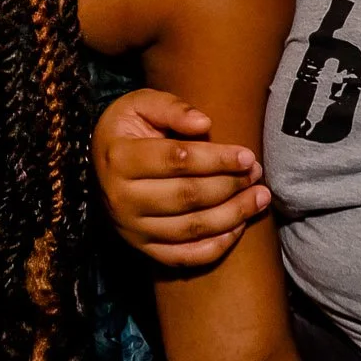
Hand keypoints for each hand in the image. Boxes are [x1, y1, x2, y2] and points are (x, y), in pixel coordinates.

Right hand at [93, 88, 268, 267]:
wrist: (101, 161)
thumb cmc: (129, 127)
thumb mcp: (141, 104)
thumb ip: (172, 108)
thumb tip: (205, 123)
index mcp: (120, 158)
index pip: (176, 160)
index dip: (216, 159)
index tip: (247, 155)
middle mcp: (121, 198)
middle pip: (187, 196)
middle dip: (230, 185)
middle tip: (257, 173)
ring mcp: (131, 228)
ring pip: (190, 228)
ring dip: (232, 215)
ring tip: (260, 198)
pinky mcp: (142, 247)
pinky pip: (183, 256)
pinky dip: (215, 246)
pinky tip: (239, 227)